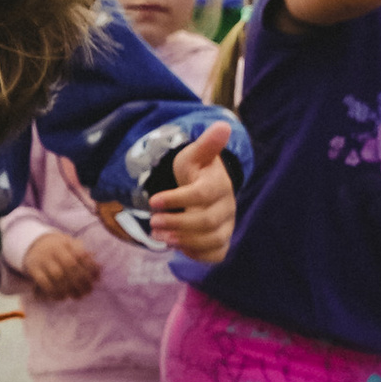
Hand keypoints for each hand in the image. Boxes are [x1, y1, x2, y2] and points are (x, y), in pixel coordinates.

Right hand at [18, 231, 101, 298]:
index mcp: (65, 242)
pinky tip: (62, 297)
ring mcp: (42, 258)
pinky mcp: (33, 268)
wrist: (35, 245)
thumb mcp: (73, 247)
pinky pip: (44, 282)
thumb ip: (86, 257)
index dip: (89, 268)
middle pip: (70, 265)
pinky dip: (54, 292)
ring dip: (69, 288)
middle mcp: (53, 249)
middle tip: (87, 291)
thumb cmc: (60, 249)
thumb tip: (100, 269)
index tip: (96, 279)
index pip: (80, 255)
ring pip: (57, 275)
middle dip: (81, 280)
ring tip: (77, 296)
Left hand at [144, 121, 236, 266]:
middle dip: (177, 223)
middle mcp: (227, 208)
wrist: (205, 187)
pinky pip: (215, 255)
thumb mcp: (195, 155)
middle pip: (206, 222)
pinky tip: (177, 246)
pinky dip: (196, 254)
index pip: (202, 195)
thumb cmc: (196, 171)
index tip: (153, 200)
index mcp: (220, 185)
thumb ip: (206, 145)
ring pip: (211, 241)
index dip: (177, 199)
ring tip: (158, 235)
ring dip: (182, 240)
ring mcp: (227, 227)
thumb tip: (223, 125)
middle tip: (153, 222)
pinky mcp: (222, 242)